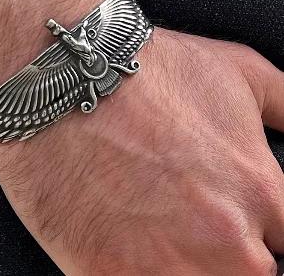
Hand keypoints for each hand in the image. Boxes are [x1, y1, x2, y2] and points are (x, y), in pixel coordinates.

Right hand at [0, 28, 283, 274]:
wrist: (63, 76)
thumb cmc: (147, 70)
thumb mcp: (240, 71)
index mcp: (259, 191)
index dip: (269, 234)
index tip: (248, 228)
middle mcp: (224, 242)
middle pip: (255, 275)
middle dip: (231, 255)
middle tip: (196, 226)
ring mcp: (164, 267)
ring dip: (192, 267)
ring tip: (158, 231)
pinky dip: (143, 272)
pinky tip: (129, 242)